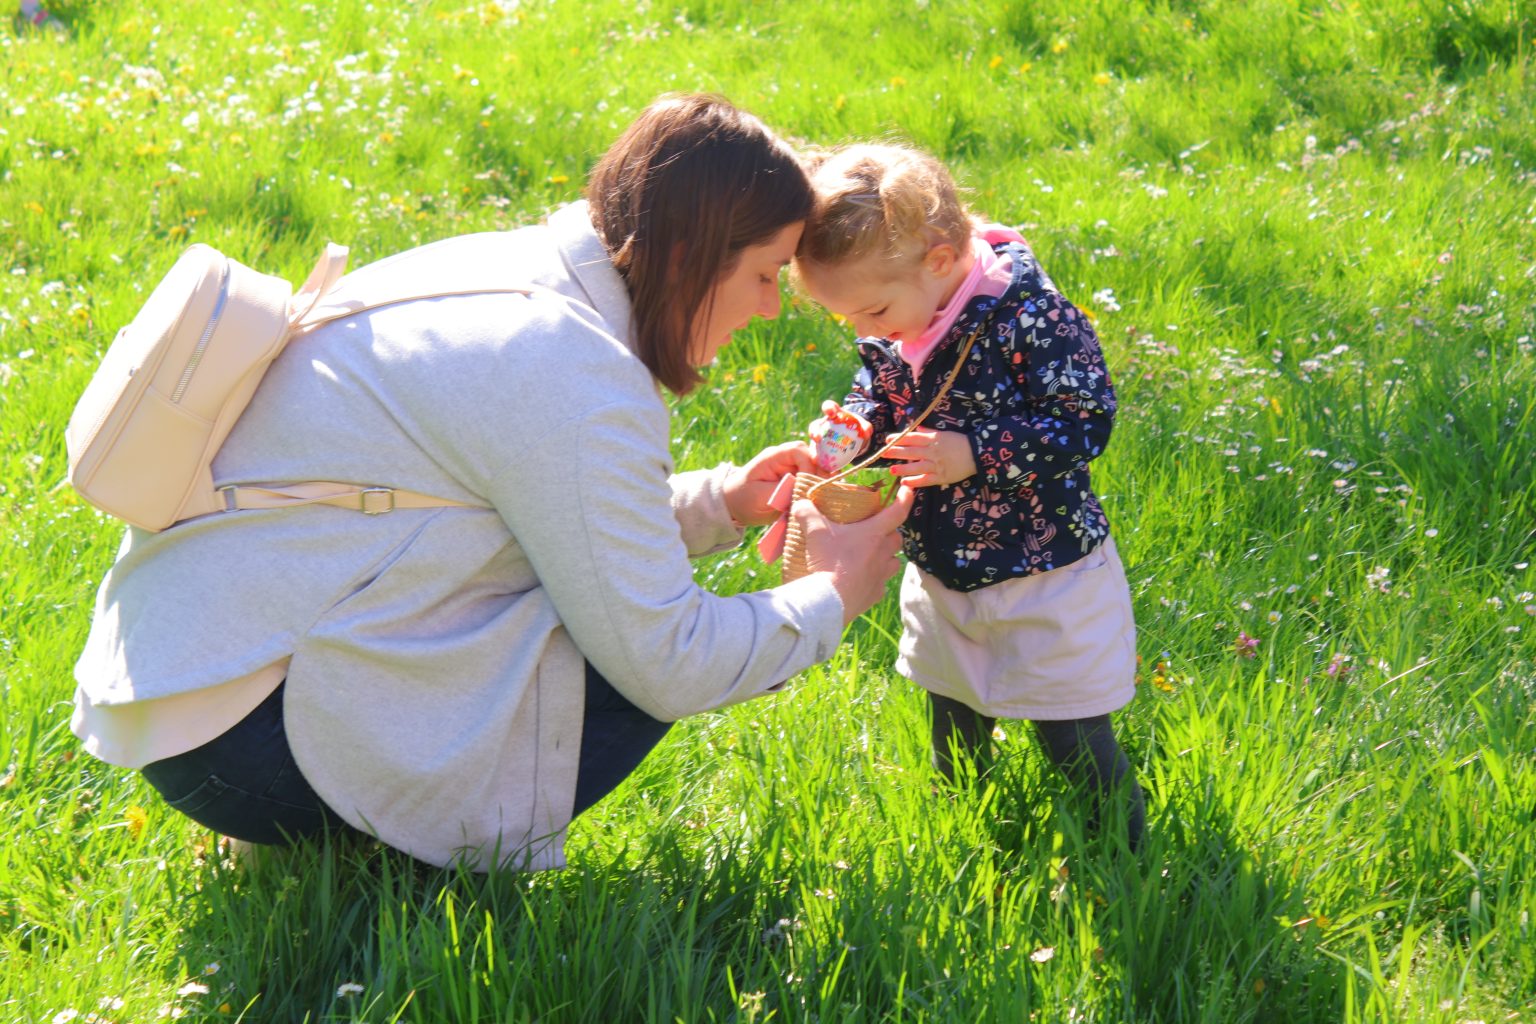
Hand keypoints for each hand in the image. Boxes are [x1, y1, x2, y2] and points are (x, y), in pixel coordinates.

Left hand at [723, 441, 816, 525]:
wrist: (734, 506)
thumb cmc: (743, 499)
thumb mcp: (760, 496)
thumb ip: (782, 490)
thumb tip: (804, 488)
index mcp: (772, 457)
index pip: (798, 450)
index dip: (809, 465)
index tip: (809, 484)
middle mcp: (785, 459)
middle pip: (812, 457)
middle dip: (819, 473)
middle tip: (820, 493)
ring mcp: (792, 469)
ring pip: (816, 468)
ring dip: (820, 481)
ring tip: (820, 498)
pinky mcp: (796, 480)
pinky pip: (812, 479)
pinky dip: (817, 488)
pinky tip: (818, 500)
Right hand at [795, 484, 913, 624]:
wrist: (830, 601)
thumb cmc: (828, 561)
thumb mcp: (814, 532)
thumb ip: (807, 512)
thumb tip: (801, 503)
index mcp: (874, 533)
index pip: (898, 511)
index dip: (905, 498)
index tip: (907, 490)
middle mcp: (884, 553)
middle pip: (897, 538)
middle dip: (889, 532)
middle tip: (874, 531)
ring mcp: (882, 575)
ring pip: (893, 561)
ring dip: (885, 556)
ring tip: (870, 555)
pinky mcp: (876, 594)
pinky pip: (880, 582)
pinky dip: (874, 578)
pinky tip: (860, 578)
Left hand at [882, 428, 975, 487]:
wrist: (977, 454)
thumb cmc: (960, 442)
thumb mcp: (945, 434)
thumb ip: (929, 433)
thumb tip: (916, 429)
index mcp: (934, 439)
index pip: (913, 438)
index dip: (899, 439)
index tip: (887, 439)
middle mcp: (934, 452)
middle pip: (912, 452)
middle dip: (897, 452)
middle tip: (884, 453)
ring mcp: (938, 465)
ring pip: (917, 467)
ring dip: (903, 468)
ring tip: (891, 469)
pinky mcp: (942, 477)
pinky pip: (927, 480)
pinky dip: (916, 481)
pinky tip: (905, 482)